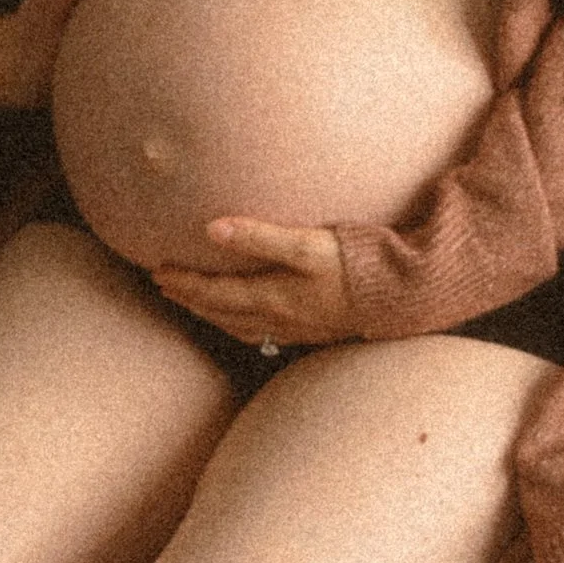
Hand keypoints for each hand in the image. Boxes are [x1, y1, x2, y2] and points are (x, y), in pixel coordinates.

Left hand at [150, 216, 359, 348]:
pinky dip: (242, 326)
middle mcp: (281, 318)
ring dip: (213, 315)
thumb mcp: (308, 245)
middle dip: (191, 300)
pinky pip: (265, 334)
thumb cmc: (358, 264)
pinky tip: (246, 320)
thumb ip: (260, 236)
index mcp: (274, 297)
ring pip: (242, 327)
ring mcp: (299, 328)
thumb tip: (212, 228)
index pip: (215, 293)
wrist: (404, 295)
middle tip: (165, 286)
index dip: (184, 284)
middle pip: (223, 313)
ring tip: (194, 303)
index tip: (159, 271)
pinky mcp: (316, 330)